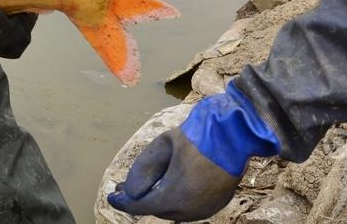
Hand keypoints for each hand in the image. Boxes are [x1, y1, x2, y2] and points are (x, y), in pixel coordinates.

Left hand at [107, 127, 241, 220]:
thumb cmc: (197, 136)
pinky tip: (169, 188)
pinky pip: (188, 208)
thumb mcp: (162, 145)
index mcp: (175, 196)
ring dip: (159, 201)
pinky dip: (175, 201)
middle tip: (126, 188)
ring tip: (146, 188)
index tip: (111, 196)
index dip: (124, 202)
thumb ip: (143, 169)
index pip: (141, 206)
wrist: (235, 135)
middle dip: (141, 199)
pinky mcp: (215, 205)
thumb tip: (131, 191)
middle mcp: (189, 210)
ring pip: (173, 212)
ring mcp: (204, 210)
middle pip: (156, 210)